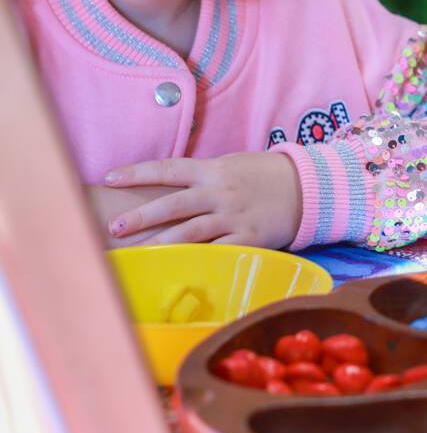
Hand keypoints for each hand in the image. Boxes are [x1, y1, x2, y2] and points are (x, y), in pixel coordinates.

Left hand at [101, 152, 302, 248]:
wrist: (310, 187)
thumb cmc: (266, 174)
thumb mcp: (233, 164)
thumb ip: (203, 175)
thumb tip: (167, 182)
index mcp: (214, 170)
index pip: (168, 168)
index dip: (137, 172)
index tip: (110, 177)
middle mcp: (221, 192)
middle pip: (173, 204)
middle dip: (140, 216)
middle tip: (113, 227)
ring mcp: (234, 217)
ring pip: (190, 231)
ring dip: (159, 243)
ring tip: (135, 254)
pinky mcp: (248, 239)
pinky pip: (217, 252)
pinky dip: (195, 260)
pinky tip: (176, 268)